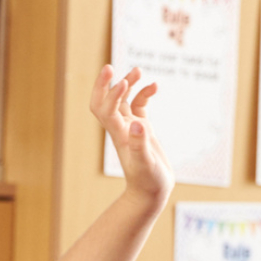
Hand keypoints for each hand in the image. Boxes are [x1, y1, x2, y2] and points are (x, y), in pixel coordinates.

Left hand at [91, 63, 170, 202]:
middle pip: (105, 101)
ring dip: (127, 83)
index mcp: (119, 135)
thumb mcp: (146, 164)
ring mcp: (131, 127)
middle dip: (105, 84)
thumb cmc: (149, 182)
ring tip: (139, 70)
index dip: (111, 94)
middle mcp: (121, 128)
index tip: (124, 83)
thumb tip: (136, 124)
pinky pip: (139, 105)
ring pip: (123, 99)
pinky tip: (155, 86)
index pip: (106, 109)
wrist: (152, 193)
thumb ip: (140, 145)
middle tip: (110, 67)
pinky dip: (144, 93)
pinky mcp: (142, 129)